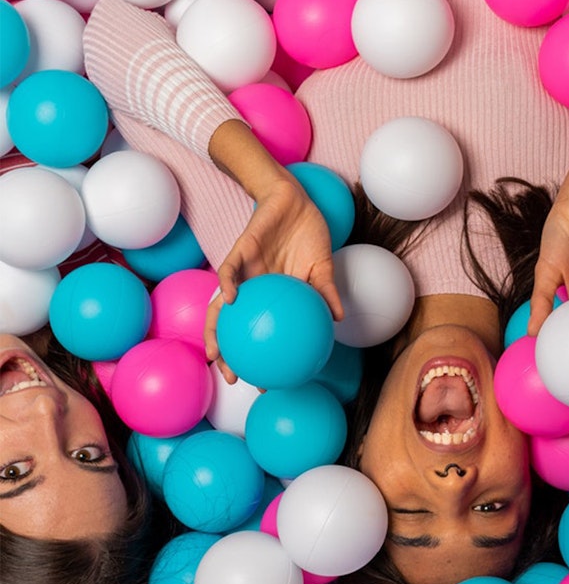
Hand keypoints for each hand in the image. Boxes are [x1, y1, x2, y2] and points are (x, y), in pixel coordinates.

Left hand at [204, 175, 343, 382]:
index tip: (263, 382)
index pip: (259, 330)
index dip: (258, 355)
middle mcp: (252, 288)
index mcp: (270, 295)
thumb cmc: (308, 235)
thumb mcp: (322, 267)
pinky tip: (230, 300)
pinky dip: (227, 286)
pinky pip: (228, 271)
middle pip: (233, 326)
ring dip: (215, 329)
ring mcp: (244, 271)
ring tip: (215, 352)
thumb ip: (325, 292)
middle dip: (228, 353)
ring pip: (221, 305)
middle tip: (232, 377)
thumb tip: (337, 318)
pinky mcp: (239, 250)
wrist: (295, 201)